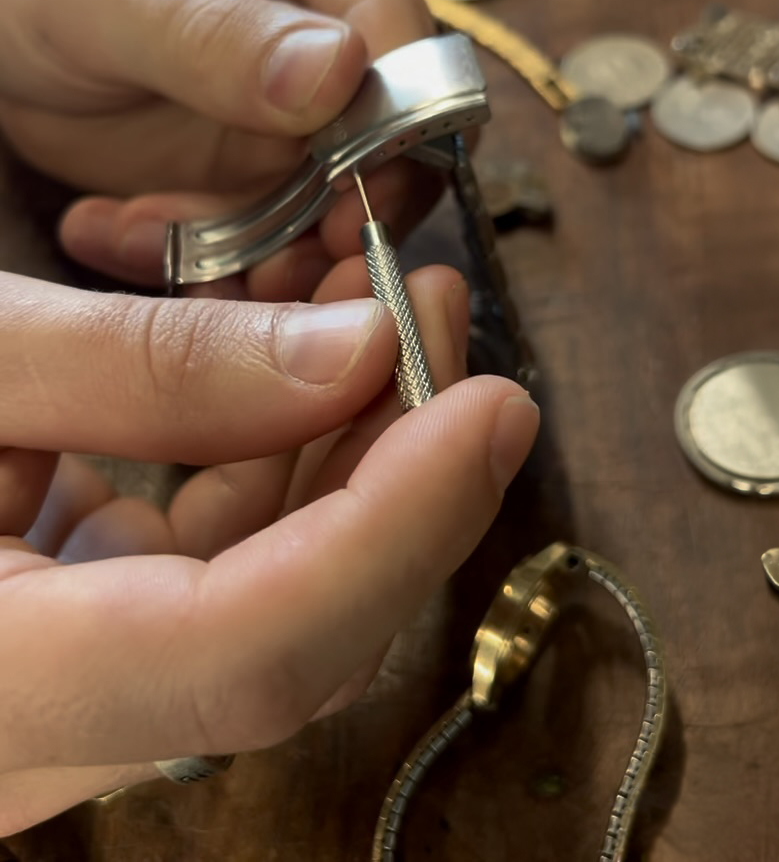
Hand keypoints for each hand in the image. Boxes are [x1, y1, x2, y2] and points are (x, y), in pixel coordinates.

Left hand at [0, 0, 441, 295]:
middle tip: (281, 269)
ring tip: (200, 265)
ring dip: (290, 253)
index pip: (406, 32)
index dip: (397, 120)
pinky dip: (246, 263)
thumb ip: (213, 35)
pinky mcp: (290, 169)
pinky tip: (158, 244)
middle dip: (348, 213)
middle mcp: (342, 20)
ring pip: (360, 203)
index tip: (345, 195)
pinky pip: (301, 236)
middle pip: (405, 136)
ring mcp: (322, 106)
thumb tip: (342, 71)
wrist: (0, 48)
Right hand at [0, 266, 538, 832]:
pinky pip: (231, 544)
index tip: (497, 405)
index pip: (246, 655)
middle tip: (438, 303)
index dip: (392, 533)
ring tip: (390, 292)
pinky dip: (286, 442)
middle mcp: (52, 717)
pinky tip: (312, 343)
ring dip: (354, 434)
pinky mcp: (97, 610)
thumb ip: (141, 365)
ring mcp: (85, 672)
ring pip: (282, 579)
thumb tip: (356, 352)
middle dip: (396, 458)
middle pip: (297, 622)